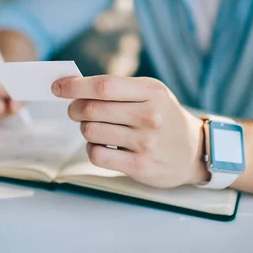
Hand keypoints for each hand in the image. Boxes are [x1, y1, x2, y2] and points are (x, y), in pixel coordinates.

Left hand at [52, 75, 208, 187]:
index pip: (104, 86)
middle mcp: (150, 116)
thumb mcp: (152, 93)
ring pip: (91, 132)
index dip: (75, 86)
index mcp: (151, 92)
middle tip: (74, 110)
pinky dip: (91, 149)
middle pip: (93, 109)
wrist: (195, 150)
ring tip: (93, 128)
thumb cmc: (164, 116)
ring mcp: (145, 142)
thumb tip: (74, 86)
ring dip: (84, 129)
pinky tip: (100, 146)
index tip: (57, 86)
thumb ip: (118, 88)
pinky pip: (97, 155)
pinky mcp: (140, 166)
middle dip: (75, 108)